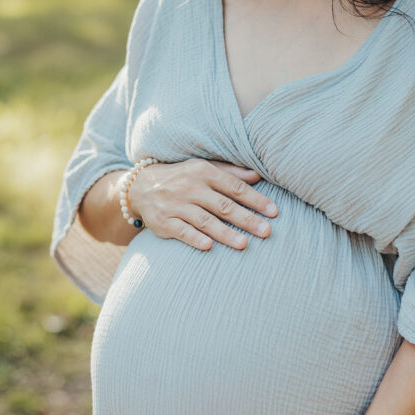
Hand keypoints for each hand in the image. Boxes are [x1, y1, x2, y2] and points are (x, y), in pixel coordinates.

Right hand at [128, 158, 277, 250]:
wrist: (140, 186)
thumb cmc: (181, 177)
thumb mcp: (203, 168)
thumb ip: (230, 173)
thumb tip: (257, 176)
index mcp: (203, 172)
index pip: (235, 187)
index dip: (256, 200)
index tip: (274, 212)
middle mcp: (190, 187)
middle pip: (223, 205)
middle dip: (246, 219)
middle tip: (267, 231)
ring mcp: (175, 205)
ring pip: (204, 220)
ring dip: (225, 233)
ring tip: (244, 244)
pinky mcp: (163, 221)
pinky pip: (181, 231)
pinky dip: (194, 238)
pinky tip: (208, 246)